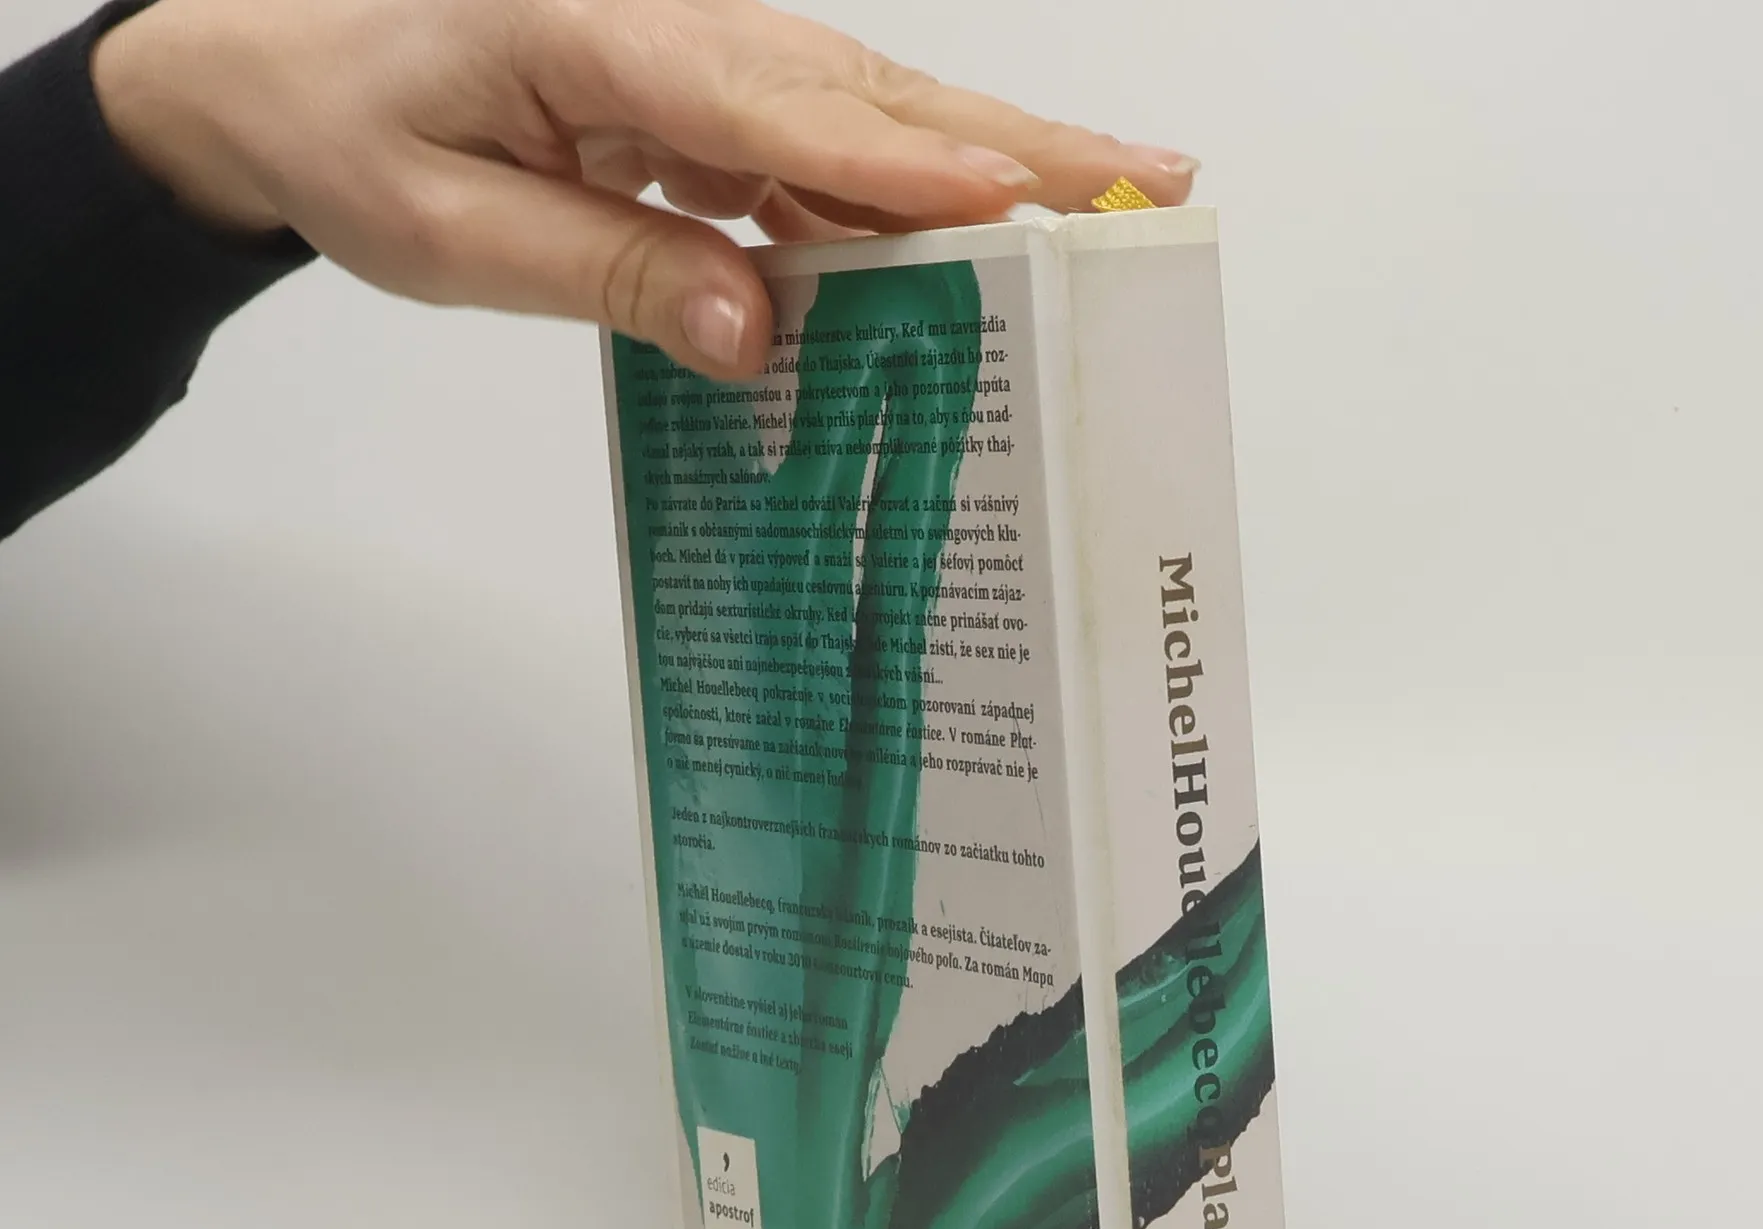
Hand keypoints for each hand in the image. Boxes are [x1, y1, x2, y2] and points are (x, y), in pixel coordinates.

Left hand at [91, 0, 1197, 377]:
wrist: (283, 65)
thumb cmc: (349, 134)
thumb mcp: (449, 229)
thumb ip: (604, 269)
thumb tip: (750, 329)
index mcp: (594, 32)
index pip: (771, 105)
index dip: (895, 158)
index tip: (1008, 195)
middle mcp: (671, 22)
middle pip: (860, 89)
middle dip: (1006, 144)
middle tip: (1143, 183)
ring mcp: (695, 49)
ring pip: (860, 107)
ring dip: (982, 160)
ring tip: (1106, 201)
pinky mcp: (701, 89)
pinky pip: (817, 140)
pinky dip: (900, 189)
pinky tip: (972, 230)